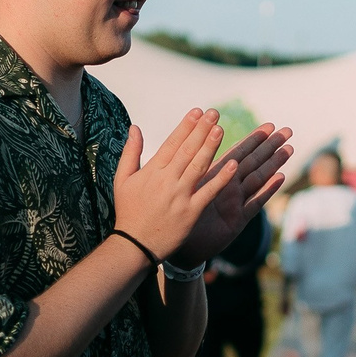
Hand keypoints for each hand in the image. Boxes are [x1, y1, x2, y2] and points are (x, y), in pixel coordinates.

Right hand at [110, 110, 230, 262]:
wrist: (134, 245)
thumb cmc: (128, 211)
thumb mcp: (122, 180)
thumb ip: (131, 152)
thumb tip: (135, 127)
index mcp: (152, 171)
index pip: (172, 143)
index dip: (186, 126)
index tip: (197, 111)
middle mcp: (167, 180)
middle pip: (187, 150)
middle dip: (201, 130)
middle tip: (214, 113)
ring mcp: (180, 196)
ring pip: (199, 166)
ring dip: (211, 146)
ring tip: (221, 129)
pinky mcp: (191, 212)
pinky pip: (209, 192)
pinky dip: (221, 178)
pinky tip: (233, 164)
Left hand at [173, 122, 295, 266]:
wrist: (179, 248)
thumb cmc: (175, 217)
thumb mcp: (181, 187)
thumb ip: (186, 165)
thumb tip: (184, 141)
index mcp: (215, 177)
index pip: (238, 153)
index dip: (253, 139)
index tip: (269, 125)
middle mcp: (229, 188)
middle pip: (253, 162)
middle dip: (270, 146)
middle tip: (287, 131)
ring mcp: (235, 203)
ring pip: (258, 179)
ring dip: (274, 163)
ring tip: (288, 148)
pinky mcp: (237, 221)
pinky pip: (254, 203)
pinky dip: (267, 190)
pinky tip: (279, 177)